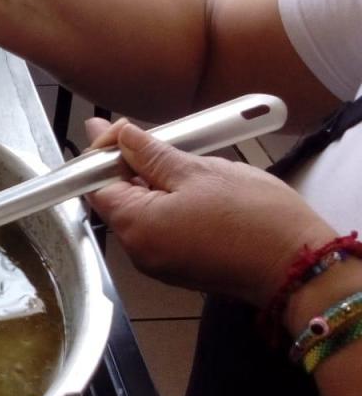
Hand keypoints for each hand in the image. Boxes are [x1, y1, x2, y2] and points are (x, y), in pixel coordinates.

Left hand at [84, 118, 335, 307]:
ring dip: (147, 182)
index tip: (116, 130)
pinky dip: (164, 202)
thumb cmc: (254, 218)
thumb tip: (122, 137)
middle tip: (139, 133)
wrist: (299, 266)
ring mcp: (159, 262)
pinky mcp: (180, 265)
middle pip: (116, 200)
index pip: (96, 186)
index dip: (101, 155)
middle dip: (125, 165)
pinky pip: (160, 227)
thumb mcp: (198, 171)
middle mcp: (139, 251)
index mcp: (136, 227)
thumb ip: (151, 154)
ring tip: (167, 153)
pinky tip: (182, 182)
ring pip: (140, 212)